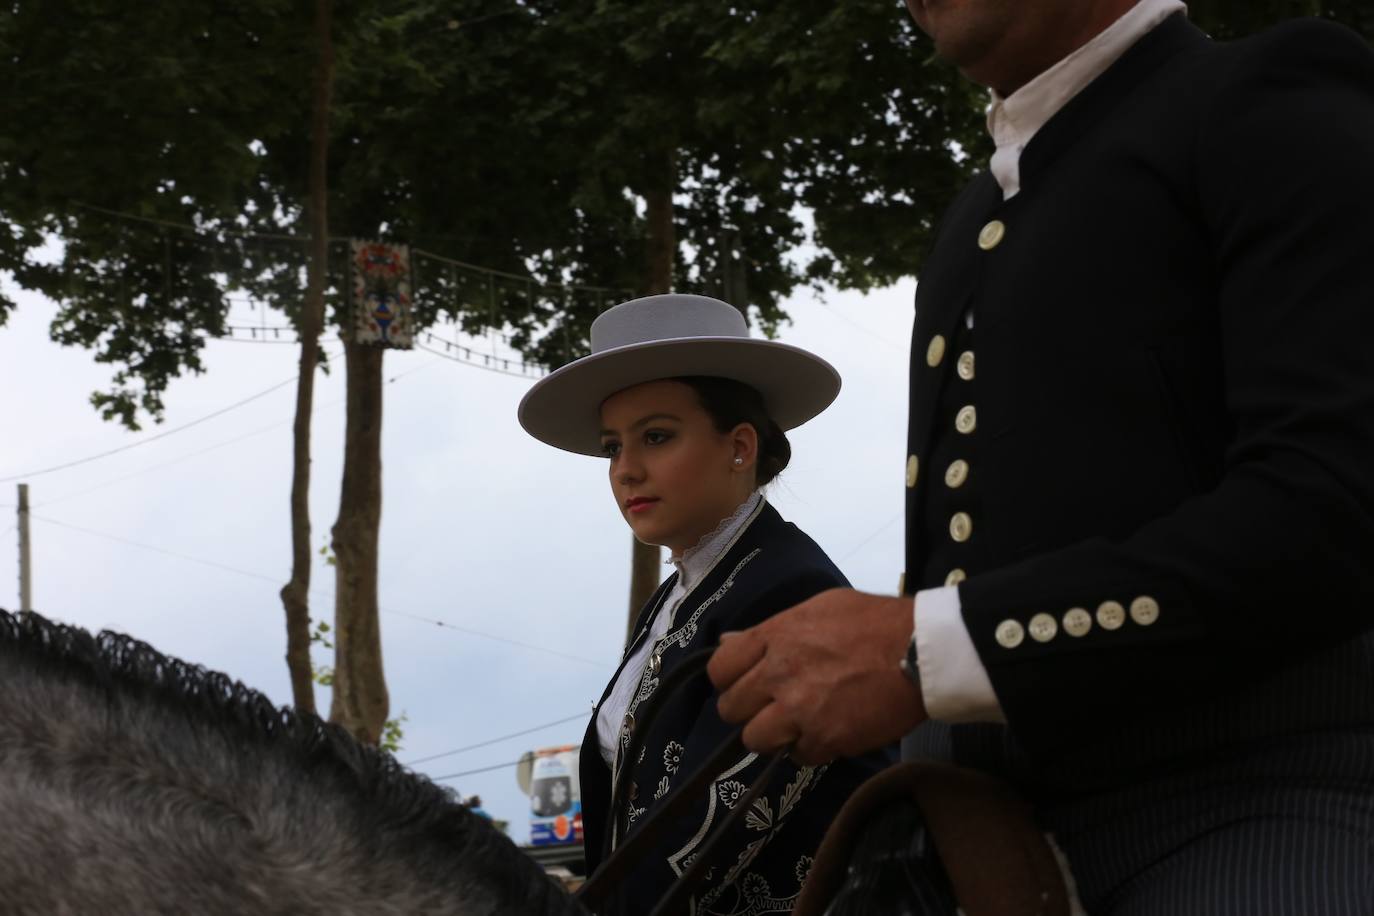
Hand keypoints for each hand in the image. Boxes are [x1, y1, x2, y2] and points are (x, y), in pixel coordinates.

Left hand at [708, 589, 926, 764]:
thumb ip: (773, 630)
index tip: (742, 684)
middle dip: (747, 710)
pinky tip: (826, 732)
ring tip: (795, 726)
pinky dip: (809, 749)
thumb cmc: (873, 622)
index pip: (719, 668)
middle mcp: (778, 675)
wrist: (920, 651)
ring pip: (756, 740)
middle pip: (731, 709)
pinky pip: (798, 756)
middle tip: (769, 708)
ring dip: (772, 736)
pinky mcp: (825, 739)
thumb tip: (730, 643)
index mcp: (774, 638)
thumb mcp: (818, 609)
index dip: (728, 680)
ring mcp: (799, 710)